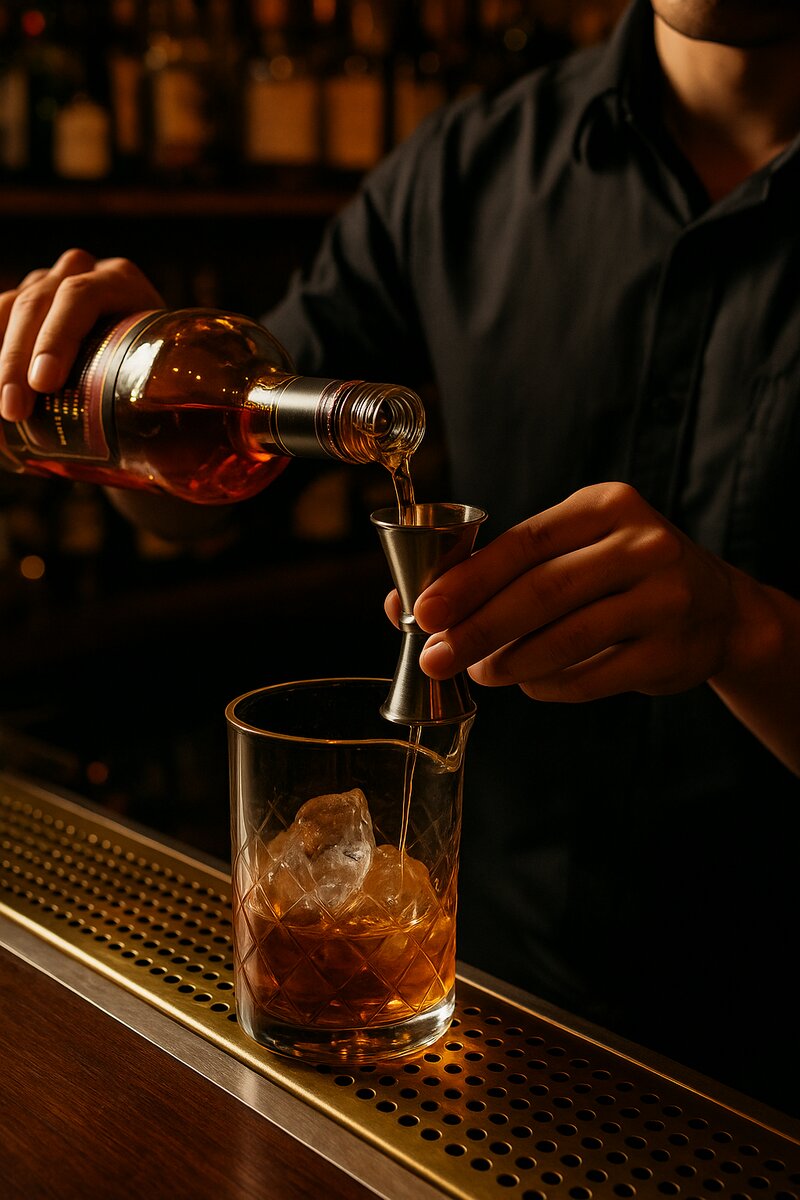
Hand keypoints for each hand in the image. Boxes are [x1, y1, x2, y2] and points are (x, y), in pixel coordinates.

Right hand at [0, 248, 163, 421]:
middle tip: (14, 412)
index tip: (44, 384)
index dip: (57, 338)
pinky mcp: (21, 307)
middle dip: (17, 361)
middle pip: (36, 303)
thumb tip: (179, 450)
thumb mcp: (170, 380)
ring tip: (2, 414)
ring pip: (7, 309)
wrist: (146, 376)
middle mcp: (79, 274)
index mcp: (120, 282)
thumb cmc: (164, 385)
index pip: (80, 296)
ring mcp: (46, 286)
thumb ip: (171, 396)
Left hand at [411, 481, 740, 701]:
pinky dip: (549, 685)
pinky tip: (527, 683)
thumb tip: (400, 605)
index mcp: (606, 505)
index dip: (468, 580)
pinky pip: (592, 676)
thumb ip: (496, 571)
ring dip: (509, 662)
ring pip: (566, 638)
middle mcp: (642, 544)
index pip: (524, 541)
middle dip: (478, 629)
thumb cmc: (619, 575)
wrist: (719, 610)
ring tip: (479, 672)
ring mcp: (665, 598)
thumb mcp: (572, 549)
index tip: (421, 612)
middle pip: (542, 592)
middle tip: (434, 657)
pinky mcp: (672, 650)